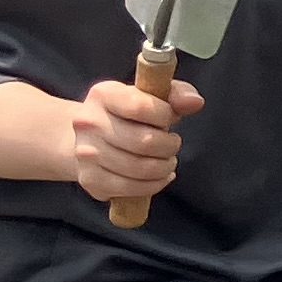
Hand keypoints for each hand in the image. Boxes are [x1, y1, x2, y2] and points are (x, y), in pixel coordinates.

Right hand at [70, 75, 198, 209]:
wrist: (89, 137)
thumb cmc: (127, 113)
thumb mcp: (150, 94)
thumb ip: (176, 94)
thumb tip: (195, 102)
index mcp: (103, 94)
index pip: (141, 107)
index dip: (165, 115)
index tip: (171, 117)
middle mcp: (88, 123)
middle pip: (144, 142)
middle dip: (169, 146)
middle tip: (172, 144)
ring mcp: (85, 153)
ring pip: (140, 168)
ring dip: (164, 167)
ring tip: (167, 161)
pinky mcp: (89, 179)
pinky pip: (131, 188)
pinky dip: (154, 185)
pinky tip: (160, 176)